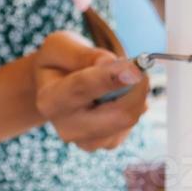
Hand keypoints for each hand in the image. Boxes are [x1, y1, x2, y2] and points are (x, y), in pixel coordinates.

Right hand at [32, 32, 147, 151]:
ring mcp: (87, 140)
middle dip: (137, 90)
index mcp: (50, 101)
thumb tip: (113, 65)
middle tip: (141, 68)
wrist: (54, 86)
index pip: (84, 88)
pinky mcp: (106, 144)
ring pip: (128, 120)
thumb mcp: (60, 46)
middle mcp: (67, 127)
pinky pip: (131, 123)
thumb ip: (84, 54)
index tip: (135, 69)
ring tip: (120, 78)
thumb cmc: (58, 62)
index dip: (111, 78)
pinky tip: (118, 95)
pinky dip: (133, 105)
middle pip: (117, 116)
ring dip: (135, 95)